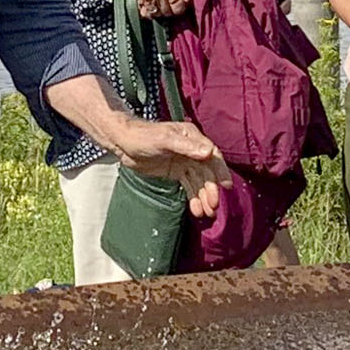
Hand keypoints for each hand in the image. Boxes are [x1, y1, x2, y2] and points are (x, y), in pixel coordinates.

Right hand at [103, 0, 191, 17]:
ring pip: (165, 13)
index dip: (185, 4)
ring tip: (156, 4)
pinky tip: (147, 5)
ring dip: (161, 12)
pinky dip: (150, 13)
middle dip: (174, 11)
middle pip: (178, 8)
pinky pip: (152, 13)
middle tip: (169, 8)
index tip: (181, 6)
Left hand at [110, 119, 231, 218]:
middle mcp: (192, 149)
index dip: (220, 171)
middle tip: (214, 205)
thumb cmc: (142, 136)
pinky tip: (196, 210)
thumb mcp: (164, 140)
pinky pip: (189, 186)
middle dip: (211, 189)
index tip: (225, 186)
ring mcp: (184, 161)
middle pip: (207, 172)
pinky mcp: (176, 172)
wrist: (123, 142)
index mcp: (192, 137)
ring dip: (204, 197)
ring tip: (207, 213)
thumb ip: (186, 146)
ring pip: (199, 181)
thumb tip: (208, 152)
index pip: (212, 156)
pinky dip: (193, 198)